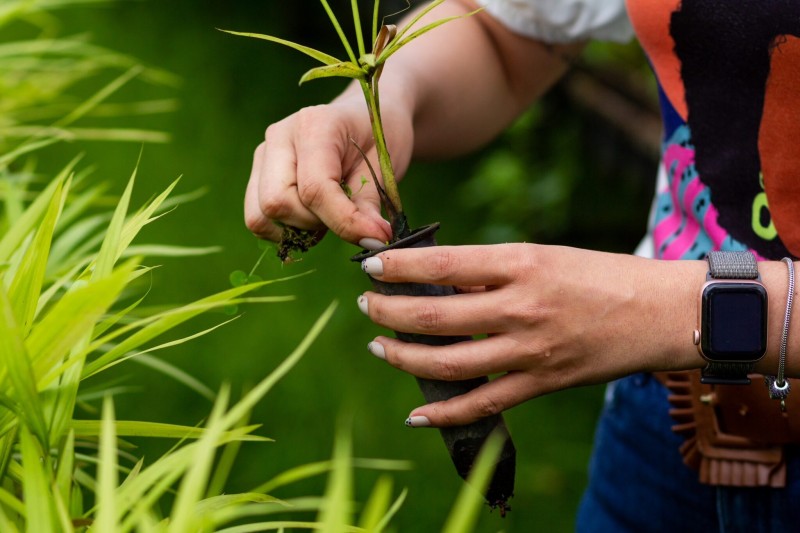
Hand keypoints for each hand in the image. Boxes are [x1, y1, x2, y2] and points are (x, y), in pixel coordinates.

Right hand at [244, 94, 413, 246]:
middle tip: (347, 216)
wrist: (365, 119)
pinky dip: (285, 228)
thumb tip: (371, 241)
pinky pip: (259, 218)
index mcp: (314, 125)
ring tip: (328, 216)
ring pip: (260, 215)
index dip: (344, 221)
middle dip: (314, 223)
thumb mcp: (385, 167)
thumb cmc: (379, 137)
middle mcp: (279, 137)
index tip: (375, 237)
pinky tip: (312, 215)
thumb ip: (369, 205)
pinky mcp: (258, 174)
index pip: (314, 188)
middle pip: (277, 203)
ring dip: (296, 228)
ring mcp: (263, 155)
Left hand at [358, 244, 706, 426]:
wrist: (661, 311)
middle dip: (388, 312)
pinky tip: (416, 412)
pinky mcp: (542, 382)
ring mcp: (530, 350)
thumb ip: (491, 271)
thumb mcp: (543, 256)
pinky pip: (484, 402)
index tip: (369, 266)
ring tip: (379, 346)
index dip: (397, 267)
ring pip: (448, 362)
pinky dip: (445, 412)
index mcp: (520, 263)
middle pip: (434, 316)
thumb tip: (435, 280)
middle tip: (366, 306)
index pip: (441, 265)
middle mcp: (520, 306)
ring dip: (403, 357)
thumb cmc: (601, 275)